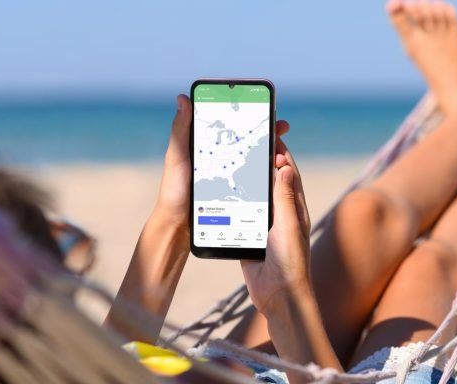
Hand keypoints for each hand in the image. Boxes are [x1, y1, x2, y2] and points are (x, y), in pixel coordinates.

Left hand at [153, 95, 291, 229]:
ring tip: (281, 153)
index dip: (249, 115)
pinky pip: (254, 182)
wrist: (178, 226)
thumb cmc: (174, 190)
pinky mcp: (236, 194)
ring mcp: (230, 176)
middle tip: (281, 129)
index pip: (231, 125)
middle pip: (248, 141)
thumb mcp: (176, 157)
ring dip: (271, 154)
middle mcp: (221, 159)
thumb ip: (181, 129)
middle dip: (267, 133)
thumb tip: (182, 98)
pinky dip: (267, 176)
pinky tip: (277, 173)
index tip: (266, 108)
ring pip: (255, 161)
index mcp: (207, 146)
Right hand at [241, 138, 311, 314]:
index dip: (281, 153)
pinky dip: (232, 205)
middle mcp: (281, 214)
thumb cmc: (290, 262)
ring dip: (244, 182)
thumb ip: (285, 198)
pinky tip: (219, 194)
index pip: (288, 173)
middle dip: (260, 163)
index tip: (270, 134)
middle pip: (269, 181)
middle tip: (244, 143)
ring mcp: (264, 226)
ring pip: (253, 197)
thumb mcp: (287, 226)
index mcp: (295, 208)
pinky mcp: (249, 238)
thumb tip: (285, 167)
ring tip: (229, 162)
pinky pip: (240, 217)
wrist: (279, 297)